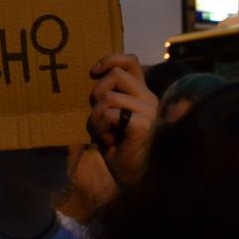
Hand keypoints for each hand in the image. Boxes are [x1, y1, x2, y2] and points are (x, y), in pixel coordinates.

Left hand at [87, 54, 158, 185]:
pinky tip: (110, 141)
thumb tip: (90, 75)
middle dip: (96, 94)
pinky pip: (109, 113)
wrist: (131, 178)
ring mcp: (149, 110)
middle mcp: (149, 98)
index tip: (92, 72)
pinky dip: (101, 128)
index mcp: (141, 93)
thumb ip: (105, 95)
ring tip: (105, 134)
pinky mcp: (144, 124)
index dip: (109, 59)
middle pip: (115, 73)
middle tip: (100, 118)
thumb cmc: (117, 147)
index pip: (129, 61)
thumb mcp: (107, 116)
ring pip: (108, 96)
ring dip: (96, 118)